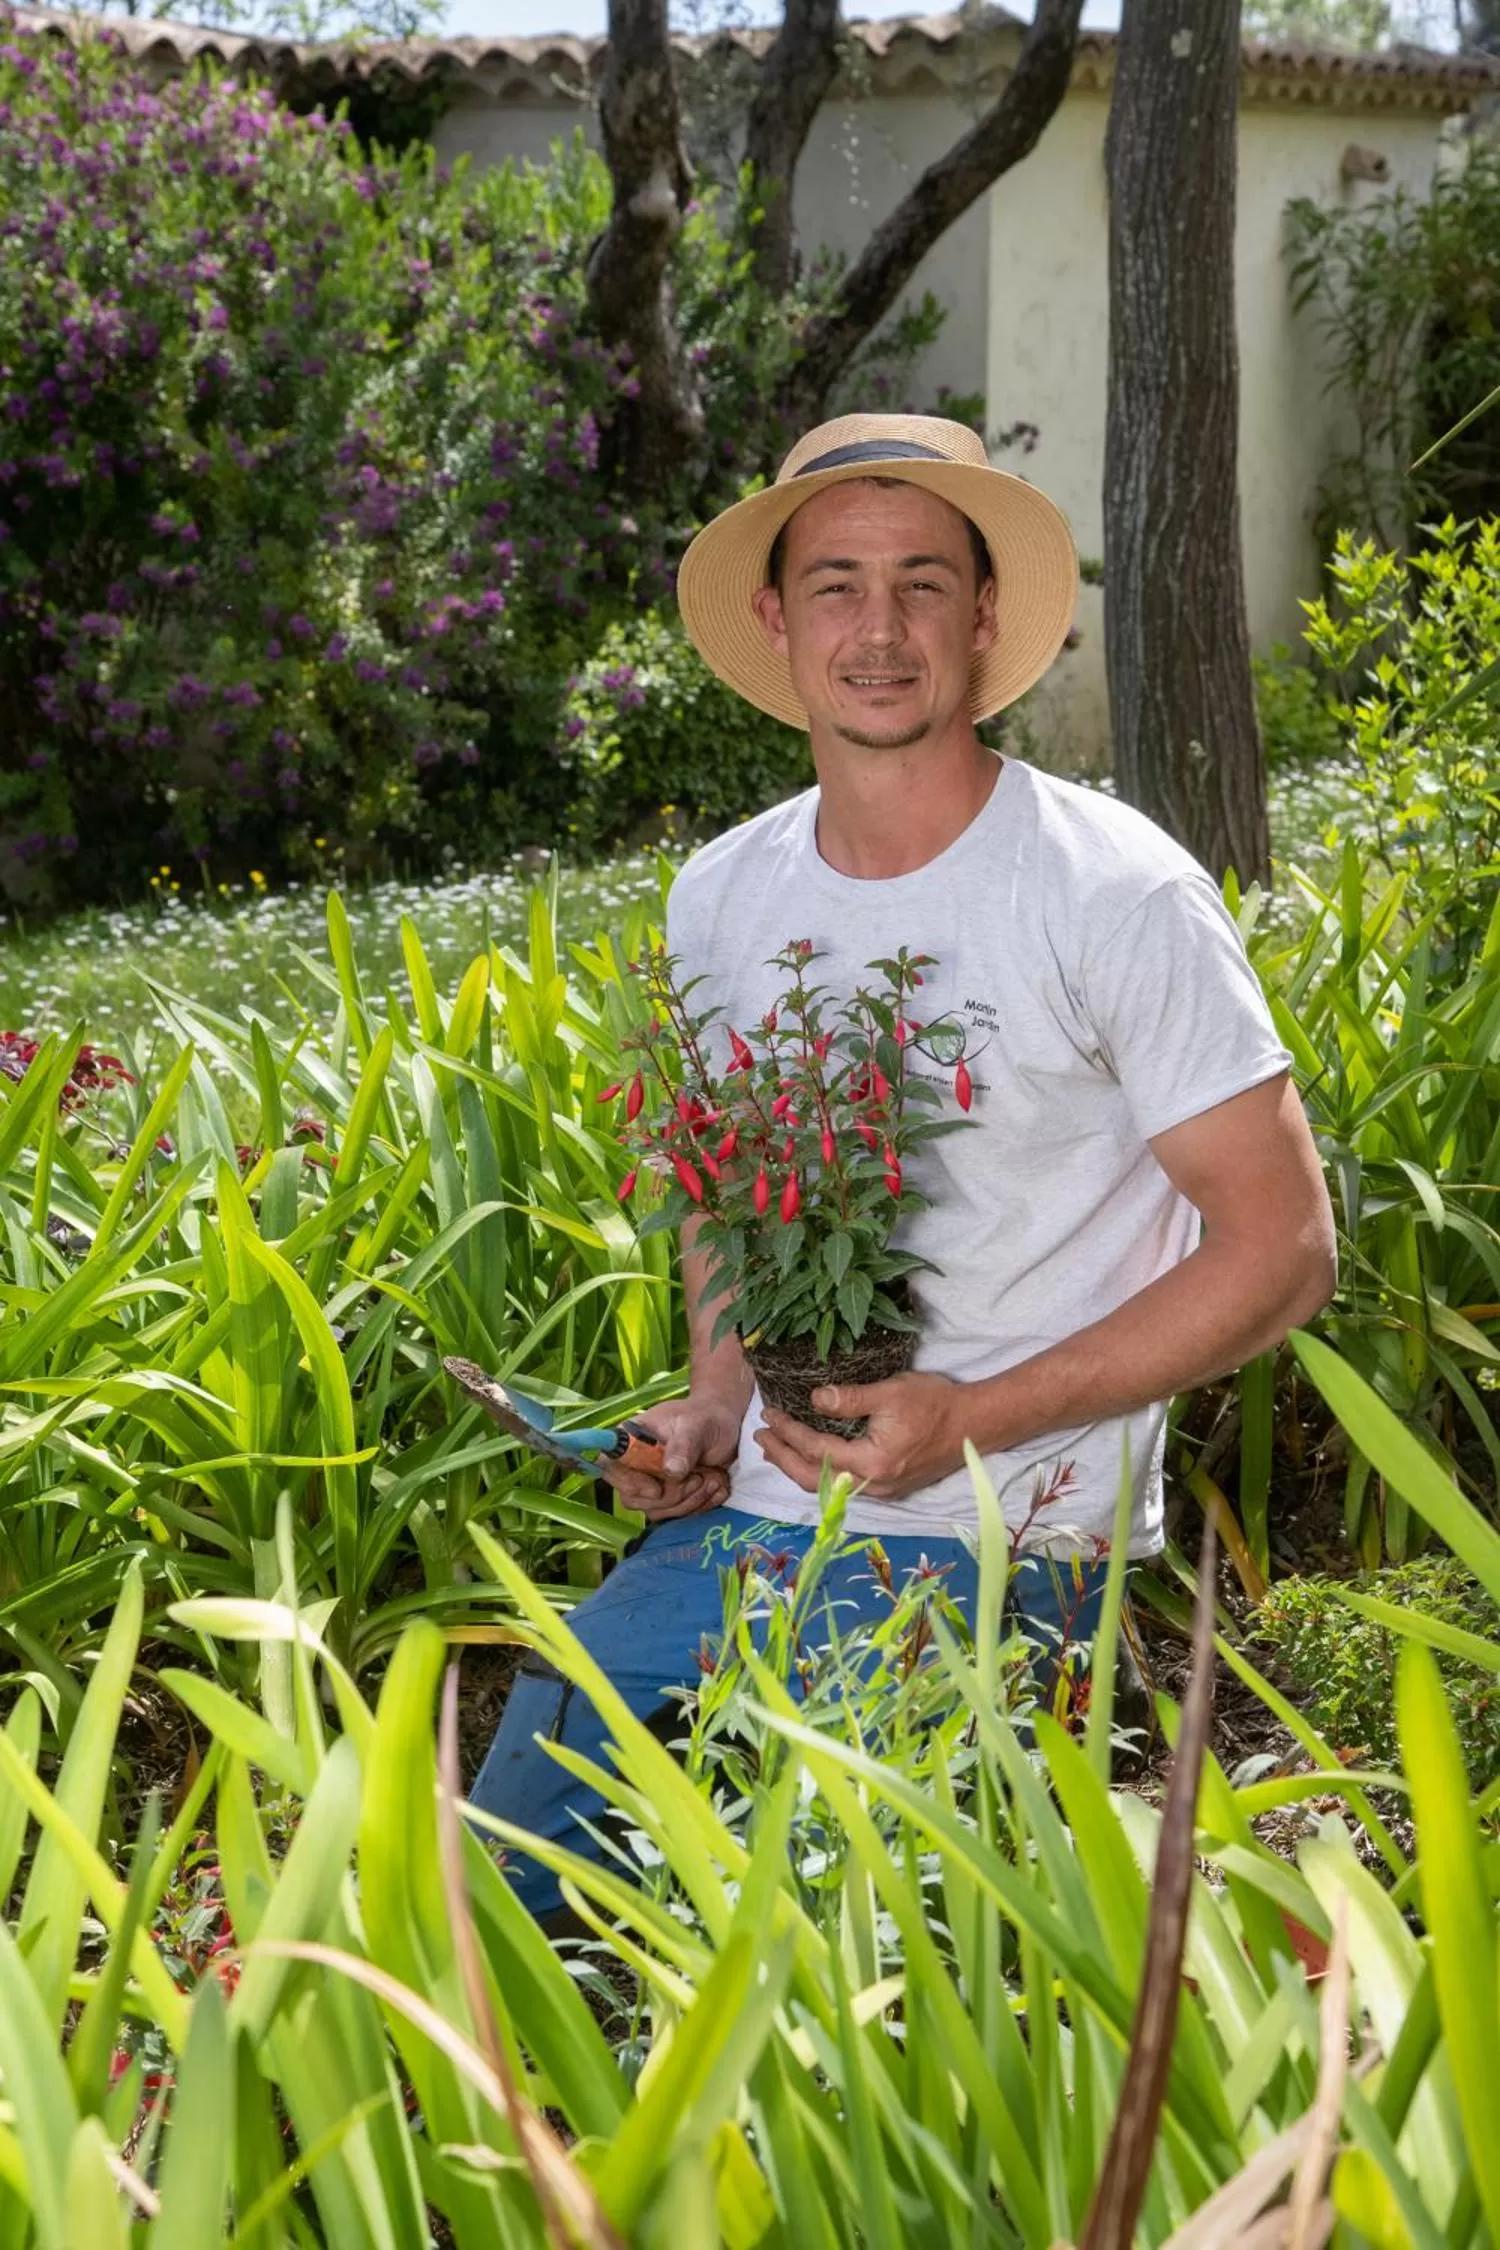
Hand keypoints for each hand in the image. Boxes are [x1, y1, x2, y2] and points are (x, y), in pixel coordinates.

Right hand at [602, 1390, 745, 1519]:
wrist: (724, 1427)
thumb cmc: (706, 1418)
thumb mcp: (697, 1425)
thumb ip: (683, 1446)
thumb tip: (671, 1471)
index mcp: (631, 1438)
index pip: (609, 1465)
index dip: (627, 1482)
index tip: (657, 1489)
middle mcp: (635, 1464)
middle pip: (632, 1497)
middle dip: (670, 1495)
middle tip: (699, 1477)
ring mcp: (650, 1483)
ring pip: (655, 1510)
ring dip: (689, 1501)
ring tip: (714, 1479)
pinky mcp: (667, 1499)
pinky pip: (675, 1515)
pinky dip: (699, 1506)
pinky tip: (717, 1488)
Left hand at [754, 1371, 966, 1501]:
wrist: (975, 1425)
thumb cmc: (935, 1403)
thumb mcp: (890, 1392)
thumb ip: (849, 1398)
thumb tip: (813, 1399)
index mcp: (871, 1463)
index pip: (815, 1450)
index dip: (788, 1433)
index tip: (767, 1415)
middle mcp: (872, 1486)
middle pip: (812, 1479)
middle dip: (782, 1458)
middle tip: (759, 1437)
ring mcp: (882, 1492)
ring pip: (825, 1487)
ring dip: (797, 1468)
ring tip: (775, 1449)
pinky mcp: (889, 1489)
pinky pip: (842, 1486)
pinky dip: (818, 1473)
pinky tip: (810, 1458)